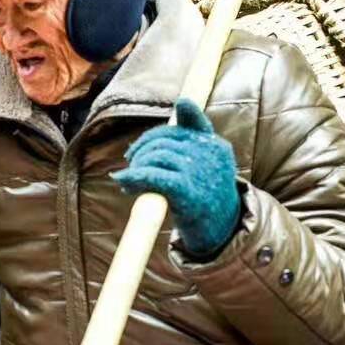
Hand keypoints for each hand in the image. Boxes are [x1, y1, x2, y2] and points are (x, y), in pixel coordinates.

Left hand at [113, 98, 239, 258]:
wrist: (221, 234)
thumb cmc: (206, 199)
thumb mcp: (207, 168)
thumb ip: (190, 147)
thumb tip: (171, 119)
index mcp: (215, 146)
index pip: (195, 120)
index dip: (183, 113)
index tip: (175, 111)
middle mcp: (209, 154)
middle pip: (165, 138)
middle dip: (142, 149)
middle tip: (131, 164)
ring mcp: (199, 172)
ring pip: (156, 155)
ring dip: (136, 166)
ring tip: (129, 181)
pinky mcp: (186, 190)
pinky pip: (152, 175)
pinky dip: (133, 177)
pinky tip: (123, 182)